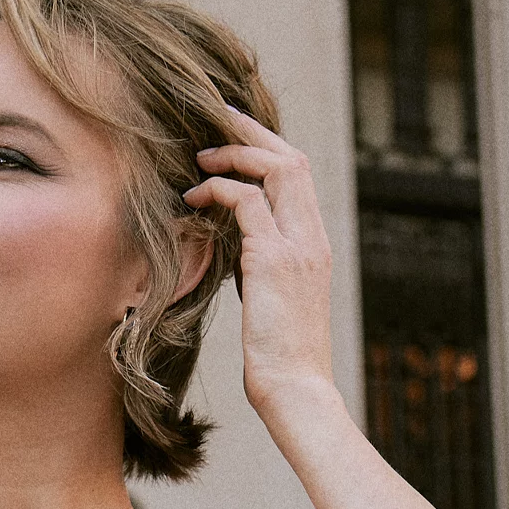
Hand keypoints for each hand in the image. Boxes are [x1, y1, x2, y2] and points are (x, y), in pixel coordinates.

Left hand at [181, 107, 335, 410]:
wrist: (296, 387)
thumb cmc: (279, 353)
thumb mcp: (273, 299)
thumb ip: (262, 264)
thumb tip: (236, 246)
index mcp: (315, 244)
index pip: (300, 175)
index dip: (267, 147)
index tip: (232, 134)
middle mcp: (313, 238)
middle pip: (293, 159)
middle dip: (252, 134)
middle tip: (214, 121)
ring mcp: (299, 247)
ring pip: (277, 170)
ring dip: (234, 156)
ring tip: (199, 160)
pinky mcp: (275, 261)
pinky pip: (247, 204)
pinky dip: (218, 191)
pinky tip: (193, 199)